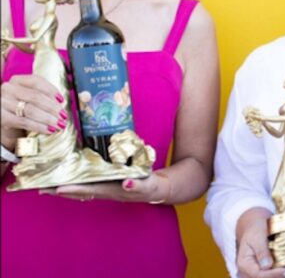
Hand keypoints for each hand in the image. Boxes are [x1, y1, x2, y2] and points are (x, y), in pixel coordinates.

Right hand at [1, 74, 65, 145]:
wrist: (4, 118)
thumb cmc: (21, 105)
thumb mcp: (29, 96)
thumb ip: (42, 95)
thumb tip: (60, 103)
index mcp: (17, 80)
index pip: (36, 81)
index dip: (51, 90)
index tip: (62, 100)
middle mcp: (8, 89)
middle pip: (35, 97)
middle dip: (53, 108)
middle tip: (63, 116)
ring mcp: (3, 102)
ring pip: (31, 110)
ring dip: (48, 119)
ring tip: (59, 125)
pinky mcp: (1, 117)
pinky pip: (24, 122)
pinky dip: (39, 127)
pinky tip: (49, 130)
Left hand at [39, 173, 166, 202]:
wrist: (155, 189)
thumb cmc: (151, 186)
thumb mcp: (147, 185)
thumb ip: (137, 184)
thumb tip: (126, 183)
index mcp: (113, 190)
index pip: (90, 189)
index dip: (74, 189)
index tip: (58, 188)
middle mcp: (105, 191)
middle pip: (80, 192)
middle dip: (61, 190)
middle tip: (41, 188)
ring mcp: (105, 189)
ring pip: (80, 190)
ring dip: (63, 189)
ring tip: (46, 186)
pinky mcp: (106, 184)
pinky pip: (86, 185)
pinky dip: (74, 184)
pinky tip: (66, 180)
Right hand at [236, 207, 284, 277]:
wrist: (257, 227)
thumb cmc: (255, 228)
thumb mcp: (256, 235)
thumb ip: (261, 250)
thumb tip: (266, 266)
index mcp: (245, 265)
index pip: (260, 275)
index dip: (276, 274)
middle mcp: (253, 272)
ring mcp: (264, 273)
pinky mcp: (274, 271)